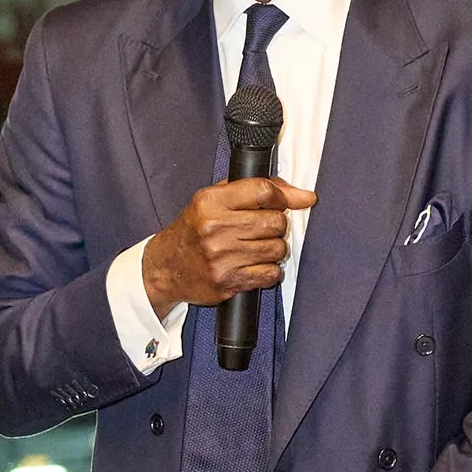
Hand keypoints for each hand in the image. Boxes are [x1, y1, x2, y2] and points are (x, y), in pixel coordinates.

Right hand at [142, 177, 316, 316]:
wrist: (165, 267)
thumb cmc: (195, 229)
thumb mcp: (216, 199)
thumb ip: (258, 190)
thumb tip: (306, 197)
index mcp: (210, 201)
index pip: (263, 190)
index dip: (281, 197)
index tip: (280, 204)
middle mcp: (214, 228)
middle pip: (275, 222)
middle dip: (277, 225)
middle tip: (263, 229)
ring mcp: (221, 257)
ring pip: (277, 249)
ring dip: (274, 249)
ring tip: (256, 248)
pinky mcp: (227, 281)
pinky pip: (270, 274)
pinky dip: (269, 270)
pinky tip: (254, 265)